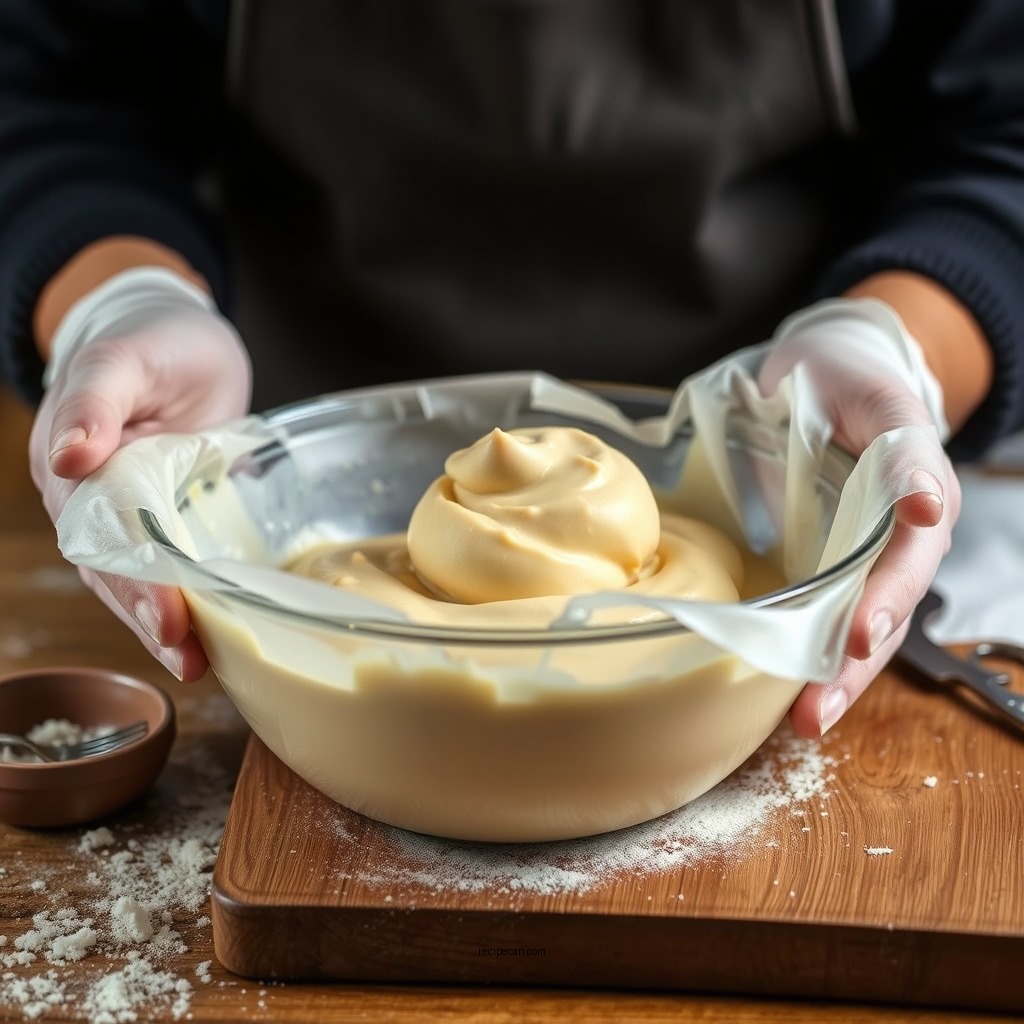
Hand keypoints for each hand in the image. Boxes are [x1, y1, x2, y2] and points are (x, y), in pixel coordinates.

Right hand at [29, 268, 250, 680]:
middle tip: (188, 656)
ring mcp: (129, 511)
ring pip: (136, 579)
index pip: (102, 537)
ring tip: (198, 665)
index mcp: (72, 464)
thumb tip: (68, 453)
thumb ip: (96, 399)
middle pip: (115, 571)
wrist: (178, 335)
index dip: (136, 581)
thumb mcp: (125, 357)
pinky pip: (168, 565)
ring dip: (164, 624)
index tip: (168, 617)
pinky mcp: (165, 514)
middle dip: (150, 617)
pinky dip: (185, 600)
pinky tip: (207, 634)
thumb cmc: (152, 339)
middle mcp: (92, 497)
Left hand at [758, 298, 959, 737]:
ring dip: (830, 677)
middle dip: (852, 667)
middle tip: (814, 710)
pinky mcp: (822, 564)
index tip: (862, 634)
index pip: (907, 561)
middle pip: (884, 614)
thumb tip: (924, 505)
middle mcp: (896, 540)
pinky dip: (804, 654)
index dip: (886, 600)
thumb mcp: (879, 398)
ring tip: (800, 721)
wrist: (823, 369)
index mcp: (918, 499)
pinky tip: (782, 690)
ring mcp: (859, 558)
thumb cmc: (852, 378)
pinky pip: (820, 614)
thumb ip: (903, 447)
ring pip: (855, 629)